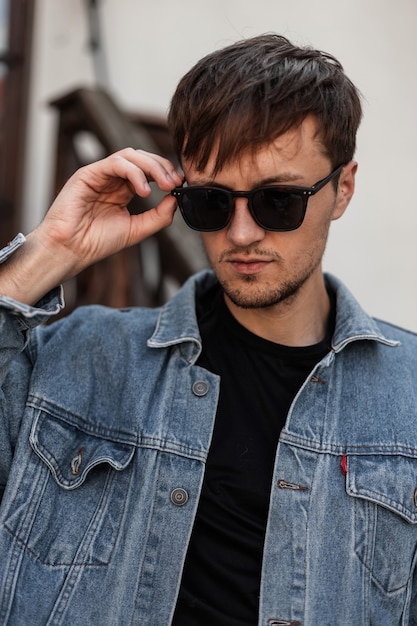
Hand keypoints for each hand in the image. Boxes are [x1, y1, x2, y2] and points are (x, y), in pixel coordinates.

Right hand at [37, 148, 183, 277]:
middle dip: (162, 167)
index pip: (148, 170)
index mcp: (122, 189)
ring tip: (164, 185)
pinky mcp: (88, 173)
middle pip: (142, 158)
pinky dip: (134, 173)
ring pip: (130, 155)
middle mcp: (112, 179)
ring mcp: (99, 174)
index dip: (166, 173)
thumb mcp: (137, 230)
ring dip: (152, 167)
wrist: (70, 250)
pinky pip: (115, 163)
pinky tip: (143, 191)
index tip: (180, 184)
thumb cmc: (97, 242)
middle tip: (175, 182)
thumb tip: (176, 198)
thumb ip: (159, 216)